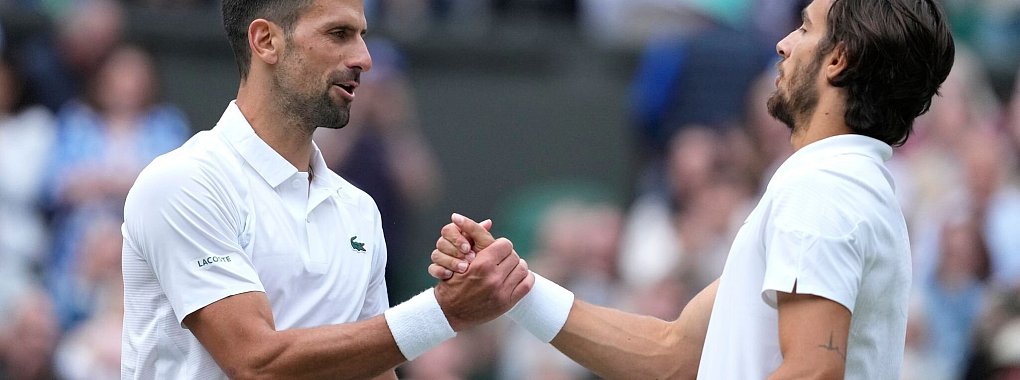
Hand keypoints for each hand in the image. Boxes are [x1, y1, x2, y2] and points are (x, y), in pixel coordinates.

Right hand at [428, 216, 492, 279]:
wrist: (485, 278)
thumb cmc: (487, 258)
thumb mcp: (485, 242)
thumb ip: (476, 229)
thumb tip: (469, 218)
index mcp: (458, 234)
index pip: (448, 230)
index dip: (456, 238)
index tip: (467, 248)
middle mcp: (448, 244)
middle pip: (441, 242)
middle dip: (455, 252)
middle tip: (469, 259)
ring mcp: (441, 257)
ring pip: (436, 255)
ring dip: (451, 262)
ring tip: (464, 269)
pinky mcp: (438, 269)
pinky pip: (432, 268)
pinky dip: (441, 271)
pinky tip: (451, 274)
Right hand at [433, 214, 534, 330]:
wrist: (449, 310)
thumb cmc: (453, 281)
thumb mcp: (459, 257)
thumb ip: (475, 238)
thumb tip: (489, 221)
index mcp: (482, 264)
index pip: (505, 244)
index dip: (500, 245)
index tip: (496, 249)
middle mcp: (493, 278)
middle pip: (514, 255)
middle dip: (508, 255)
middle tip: (501, 259)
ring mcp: (501, 292)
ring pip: (523, 268)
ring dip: (517, 266)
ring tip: (508, 268)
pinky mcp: (507, 303)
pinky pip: (527, 284)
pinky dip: (526, 278)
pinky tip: (517, 277)